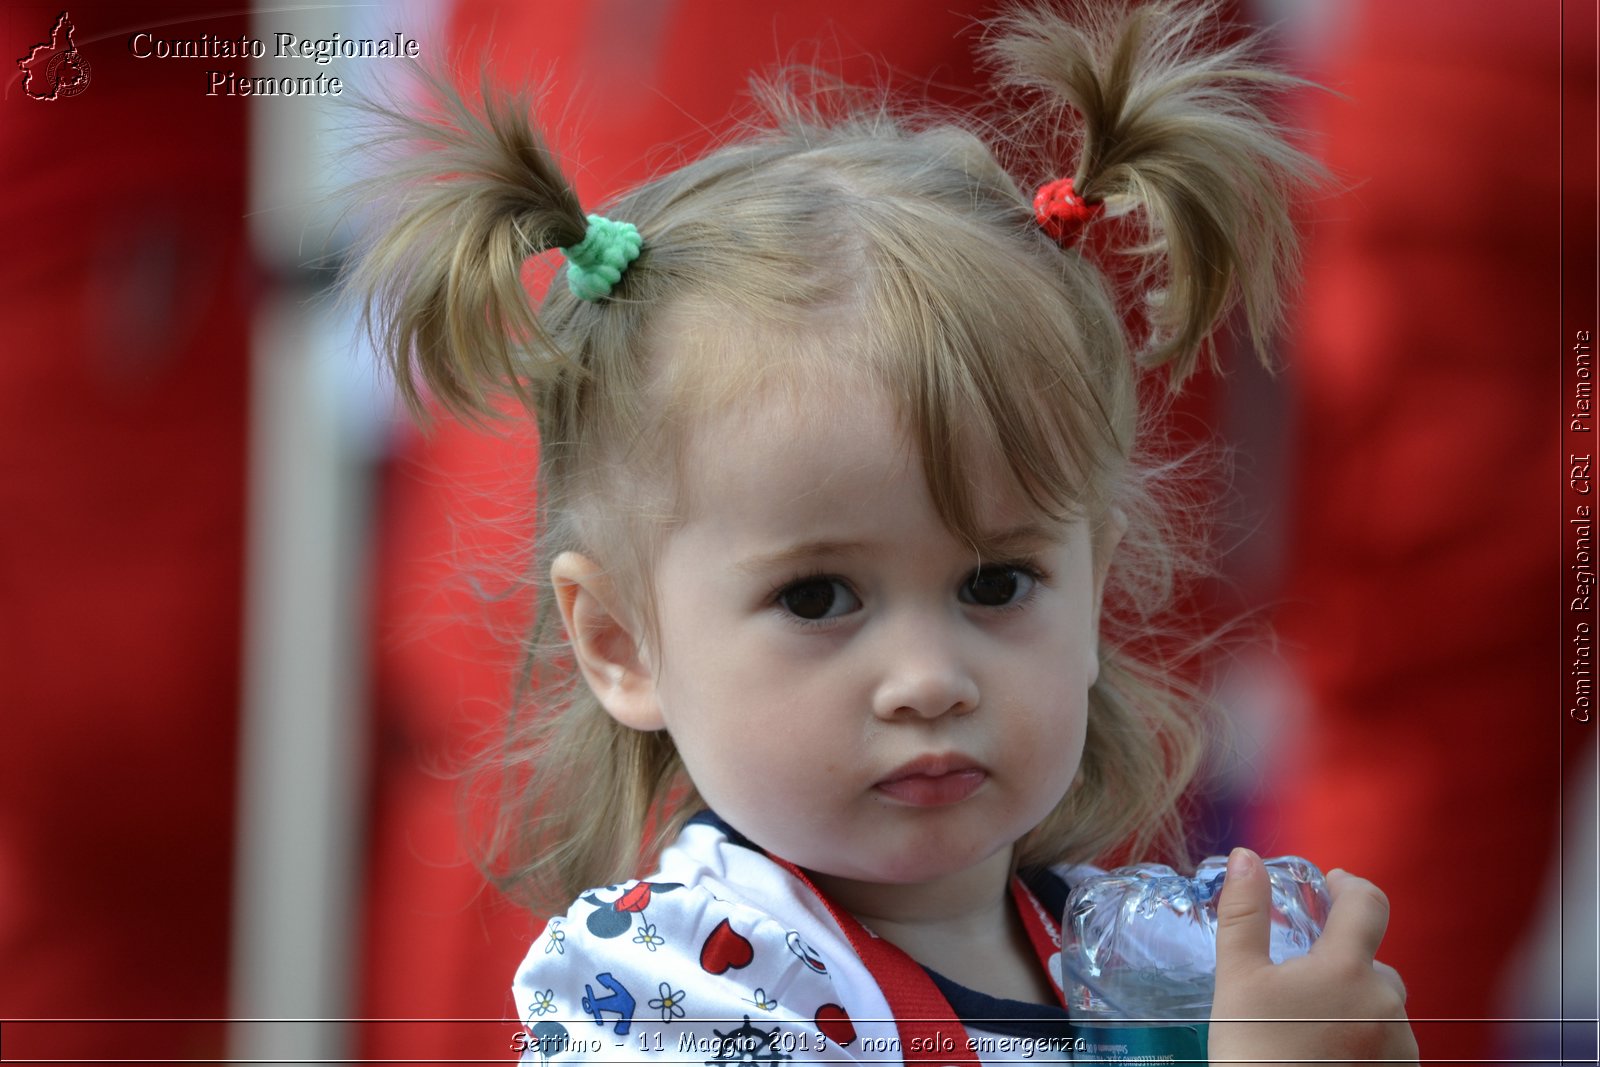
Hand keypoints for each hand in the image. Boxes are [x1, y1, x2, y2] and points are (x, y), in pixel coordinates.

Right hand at [1208, 847, 1418, 1065]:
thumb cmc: (1254, 1053)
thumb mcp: (1237, 980)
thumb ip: (1244, 913)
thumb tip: (1245, 856)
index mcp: (1347, 968)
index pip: (1368, 902)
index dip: (1349, 885)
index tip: (1329, 884)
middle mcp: (1386, 1002)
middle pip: (1372, 960)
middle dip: (1340, 959)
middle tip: (1297, 978)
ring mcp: (1401, 1044)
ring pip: (1380, 1005)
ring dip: (1353, 1003)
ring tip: (1307, 1025)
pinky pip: (1387, 1042)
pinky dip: (1362, 1039)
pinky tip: (1325, 1054)